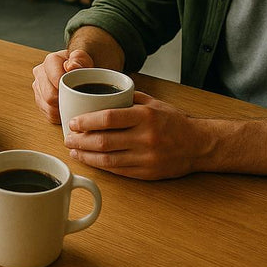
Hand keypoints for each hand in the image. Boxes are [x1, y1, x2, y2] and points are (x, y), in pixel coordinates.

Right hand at [32, 49, 93, 123]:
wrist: (80, 73)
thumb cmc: (83, 66)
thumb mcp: (85, 59)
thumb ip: (79, 59)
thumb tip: (70, 66)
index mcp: (50, 61)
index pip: (55, 79)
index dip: (66, 87)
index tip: (76, 90)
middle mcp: (40, 73)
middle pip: (49, 95)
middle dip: (64, 99)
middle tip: (77, 98)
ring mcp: (38, 88)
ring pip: (48, 107)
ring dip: (62, 108)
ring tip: (73, 102)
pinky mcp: (40, 101)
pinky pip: (49, 114)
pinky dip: (60, 114)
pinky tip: (67, 107)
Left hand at [63, 91, 204, 179]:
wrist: (199, 145)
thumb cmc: (174, 122)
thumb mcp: (154, 103)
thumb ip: (128, 98)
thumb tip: (103, 93)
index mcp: (145, 116)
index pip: (108, 118)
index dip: (87, 122)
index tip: (73, 123)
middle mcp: (145, 137)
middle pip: (104, 140)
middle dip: (80, 141)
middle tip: (68, 138)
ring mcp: (146, 157)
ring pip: (108, 159)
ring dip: (86, 156)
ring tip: (73, 151)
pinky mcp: (147, 173)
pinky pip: (118, 170)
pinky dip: (101, 166)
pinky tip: (90, 160)